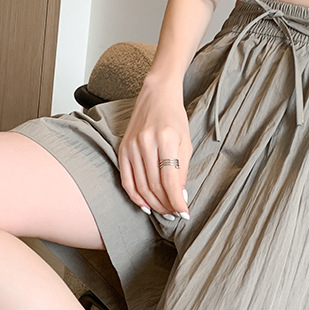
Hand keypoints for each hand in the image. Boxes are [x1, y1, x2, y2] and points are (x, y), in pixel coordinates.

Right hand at [117, 80, 191, 218]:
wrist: (156, 95)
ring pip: (140, 186)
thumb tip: (179, 196)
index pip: (170, 180)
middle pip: (154, 185)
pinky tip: (145, 206)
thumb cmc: (175, 118)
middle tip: (175, 214)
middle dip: (166, 205)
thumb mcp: (186, 143)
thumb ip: (182, 170)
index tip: (184, 213)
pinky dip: (135, 196)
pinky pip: (126, 180)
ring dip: (153, 203)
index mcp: (166, 139)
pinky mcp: (122, 149)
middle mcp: (146, 142)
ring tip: (164, 212)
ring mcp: (131, 146)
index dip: (177, 201)